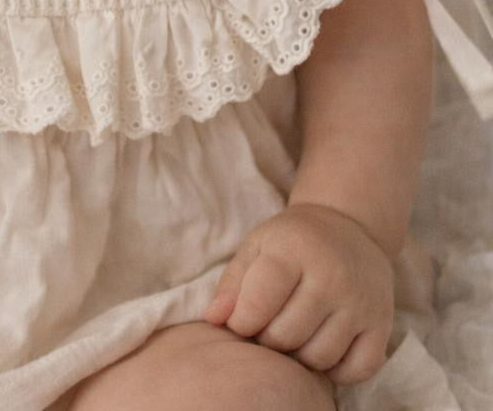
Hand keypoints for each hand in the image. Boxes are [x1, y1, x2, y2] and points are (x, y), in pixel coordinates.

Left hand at [203, 202, 394, 386]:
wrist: (350, 227)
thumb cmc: (293, 240)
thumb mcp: (258, 245)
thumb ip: (233, 282)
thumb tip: (213, 319)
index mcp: (295, 250)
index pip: (260, 301)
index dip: (242, 321)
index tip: (241, 320)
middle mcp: (332, 276)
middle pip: (287, 336)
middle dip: (268, 339)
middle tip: (268, 326)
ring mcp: (361, 303)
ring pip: (319, 357)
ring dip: (299, 356)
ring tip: (293, 334)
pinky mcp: (382, 325)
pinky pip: (356, 369)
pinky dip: (335, 370)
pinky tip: (322, 346)